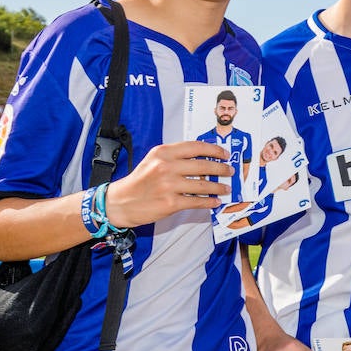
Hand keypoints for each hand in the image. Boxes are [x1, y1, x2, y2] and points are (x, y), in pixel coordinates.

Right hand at [104, 140, 233, 227]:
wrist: (121, 202)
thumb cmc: (140, 181)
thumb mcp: (154, 160)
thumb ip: (175, 156)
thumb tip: (203, 157)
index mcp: (163, 152)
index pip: (196, 147)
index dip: (214, 150)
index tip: (224, 153)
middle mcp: (166, 166)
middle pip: (203, 166)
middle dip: (221, 169)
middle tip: (230, 171)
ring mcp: (169, 185)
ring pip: (203, 185)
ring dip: (219, 187)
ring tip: (226, 188)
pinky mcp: (171, 203)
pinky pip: (197, 201)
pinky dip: (209, 202)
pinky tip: (215, 201)